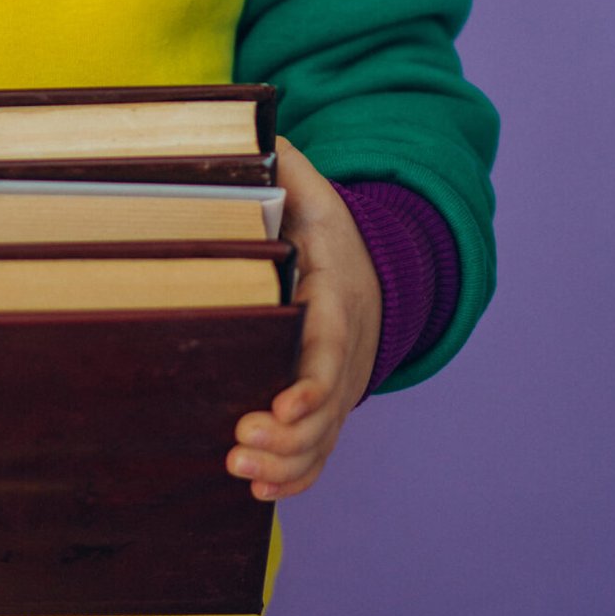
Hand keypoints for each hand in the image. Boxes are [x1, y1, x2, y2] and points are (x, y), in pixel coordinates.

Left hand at [227, 138, 381, 499]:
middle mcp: (345, 353)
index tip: (284, 406)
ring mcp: (339, 388)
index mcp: (337, 298)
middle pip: (325, 409)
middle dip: (287, 436)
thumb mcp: (314, 192)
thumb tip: (253, 127)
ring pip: (322, 441)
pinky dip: (296, 478)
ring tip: (239, 467)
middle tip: (239, 442)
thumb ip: (285, 165)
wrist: (375, 274)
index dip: (311, 384)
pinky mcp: (328, 411)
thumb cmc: (330, 234)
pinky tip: (259, 488)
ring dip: (284, 464)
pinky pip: (320, 454)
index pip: (331, 347)